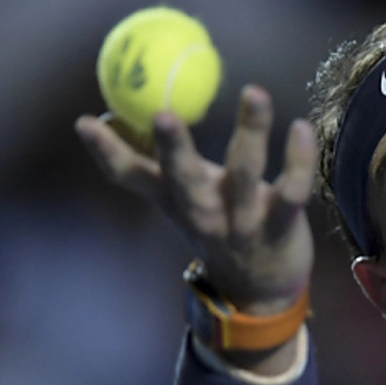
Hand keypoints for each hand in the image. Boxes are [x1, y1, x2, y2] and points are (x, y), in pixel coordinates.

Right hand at [75, 85, 316, 315]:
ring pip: (245, 174)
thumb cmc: (217, 229)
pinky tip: (300, 127)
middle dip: (172, 149)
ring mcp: (243, 222)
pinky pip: (291, 192)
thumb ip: (148, 164)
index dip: (108, 152)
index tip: (85, 122)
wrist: (259, 293)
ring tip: (255, 92)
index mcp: (176, 200)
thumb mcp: (178, 201)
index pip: (133, 177)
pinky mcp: (281, 227)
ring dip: (250, 133)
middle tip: (163, 115)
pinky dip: (297, 160)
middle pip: (183, 179)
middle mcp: (204, 212)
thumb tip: (104, 116)